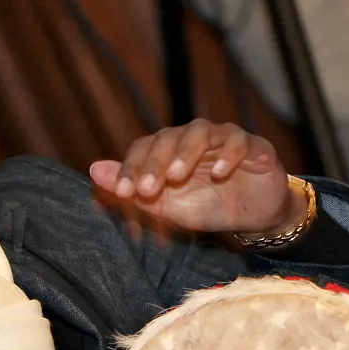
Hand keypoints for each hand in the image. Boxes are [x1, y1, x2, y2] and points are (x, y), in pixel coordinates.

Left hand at [90, 120, 307, 236]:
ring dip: (186, 153)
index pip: (144, 148)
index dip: (131, 168)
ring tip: (177, 176)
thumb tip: (94, 171)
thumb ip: (134, 191)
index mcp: (169, 150)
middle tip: (147, 189)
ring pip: (200, 132)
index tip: (123, 192)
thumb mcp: (167, 207)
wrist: (254, 217)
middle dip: (155, 163)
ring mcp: (223, 138)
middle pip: (169, 137)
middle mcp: (193, 138)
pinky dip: (227, 154)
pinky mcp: (253, 145)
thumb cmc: (208, 207)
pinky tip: (218, 172)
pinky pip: (238, 141)